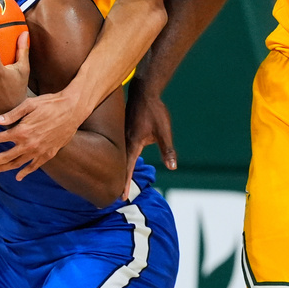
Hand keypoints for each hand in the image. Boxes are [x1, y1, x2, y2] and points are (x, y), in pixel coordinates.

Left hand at [0, 88, 85, 180]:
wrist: (73, 109)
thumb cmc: (50, 103)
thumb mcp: (29, 104)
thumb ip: (12, 114)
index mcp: (22, 130)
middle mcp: (29, 144)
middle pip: (5, 156)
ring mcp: (39, 151)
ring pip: (18, 164)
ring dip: (6, 168)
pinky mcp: (49, 154)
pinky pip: (34, 166)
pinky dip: (25, 172)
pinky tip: (19, 176)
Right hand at [124, 80, 176, 197]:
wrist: (144, 91)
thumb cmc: (155, 111)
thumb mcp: (164, 131)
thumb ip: (167, 149)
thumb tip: (173, 167)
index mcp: (133, 142)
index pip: (128, 167)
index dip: (125, 182)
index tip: (122, 196)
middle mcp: (124, 140)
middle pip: (120, 163)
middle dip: (120, 179)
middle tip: (118, 196)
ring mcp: (121, 134)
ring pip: (118, 155)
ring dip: (117, 167)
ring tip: (115, 182)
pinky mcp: (121, 129)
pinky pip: (117, 146)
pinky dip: (117, 156)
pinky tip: (117, 160)